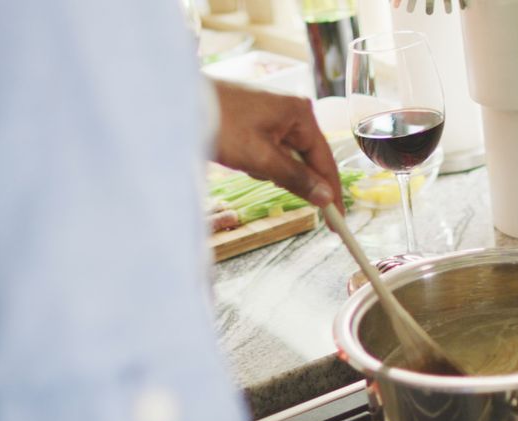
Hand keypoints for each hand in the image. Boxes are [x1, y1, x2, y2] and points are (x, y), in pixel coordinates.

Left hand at [212, 81, 343, 212]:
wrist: (182, 104)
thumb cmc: (220, 123)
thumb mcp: (261, 158)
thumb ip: (296, 179)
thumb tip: (326, 196)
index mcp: (300, 114)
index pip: (325, 161)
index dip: (331, 193)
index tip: (335, 220)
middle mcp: (292, 111)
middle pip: (305, 159)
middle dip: (287, 175)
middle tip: (262, 175)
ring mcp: (274, 114)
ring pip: (284, 157)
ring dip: (267, 168)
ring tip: (241, 157)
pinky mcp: (257, 120)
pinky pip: (268, 150)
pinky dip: (256, 160)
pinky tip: (237, 153)